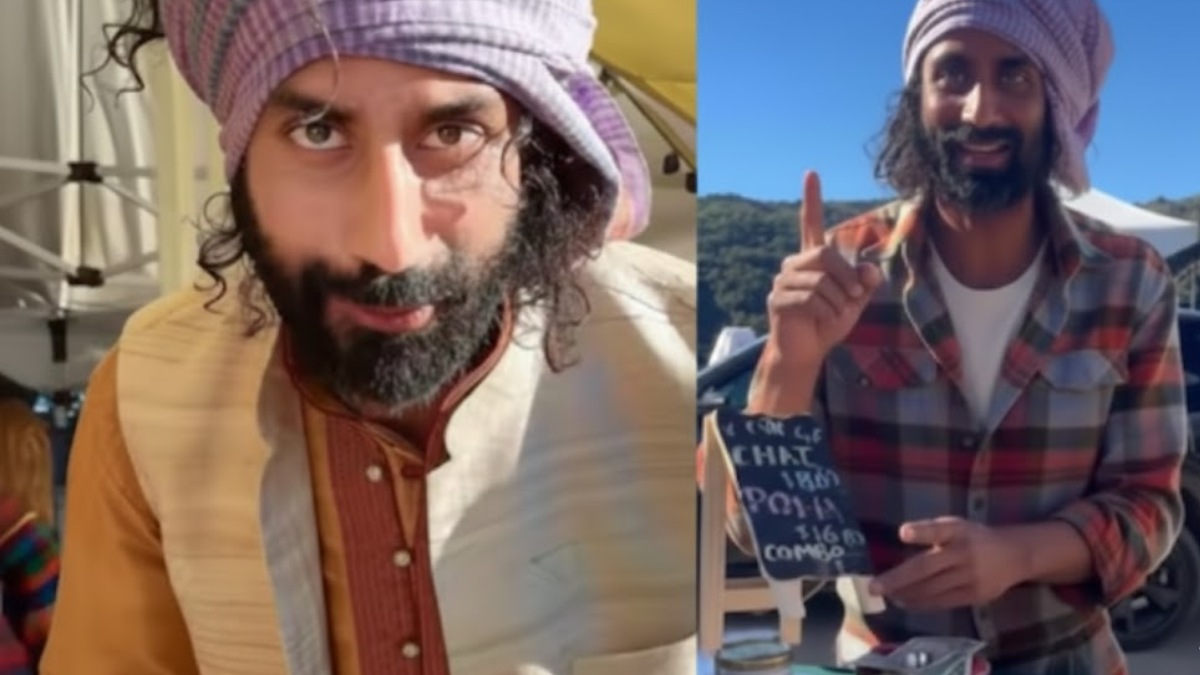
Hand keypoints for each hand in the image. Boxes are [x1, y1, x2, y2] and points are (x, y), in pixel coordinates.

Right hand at [765, 171, 881, 368]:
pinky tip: (821, 320)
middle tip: (854, 296)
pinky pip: (811, 298)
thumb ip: (864, 282)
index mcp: (812, 259)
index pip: (810, 224)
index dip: (811, 199)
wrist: (806, 352)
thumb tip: (870, 270)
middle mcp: (794, 265)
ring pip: (821, 280)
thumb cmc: (828, 323)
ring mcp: (783, 281)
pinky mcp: (778, 299)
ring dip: (838, 300)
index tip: (811, 173)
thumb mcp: (854, 301)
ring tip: (836, 313)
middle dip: (847, 277)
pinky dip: (826, 312)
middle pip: (826, 254)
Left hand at [869, 517, 1026, 610]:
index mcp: (958, 531)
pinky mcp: (975, 595)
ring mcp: (970, 576)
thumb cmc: (974, 538)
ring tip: (886, 596)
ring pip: (932, 589)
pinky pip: (943, 602)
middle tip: (874, 587)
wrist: (1015, 555)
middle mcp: (964, 553)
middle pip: (926, 567)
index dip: (921, 532)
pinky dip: (922, 603)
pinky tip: (906, 602)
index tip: (903, 533)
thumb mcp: (956, 526)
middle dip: (898, 578)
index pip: (938, 530)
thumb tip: (899, 542)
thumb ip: (932, 533)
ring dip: (906, 594)